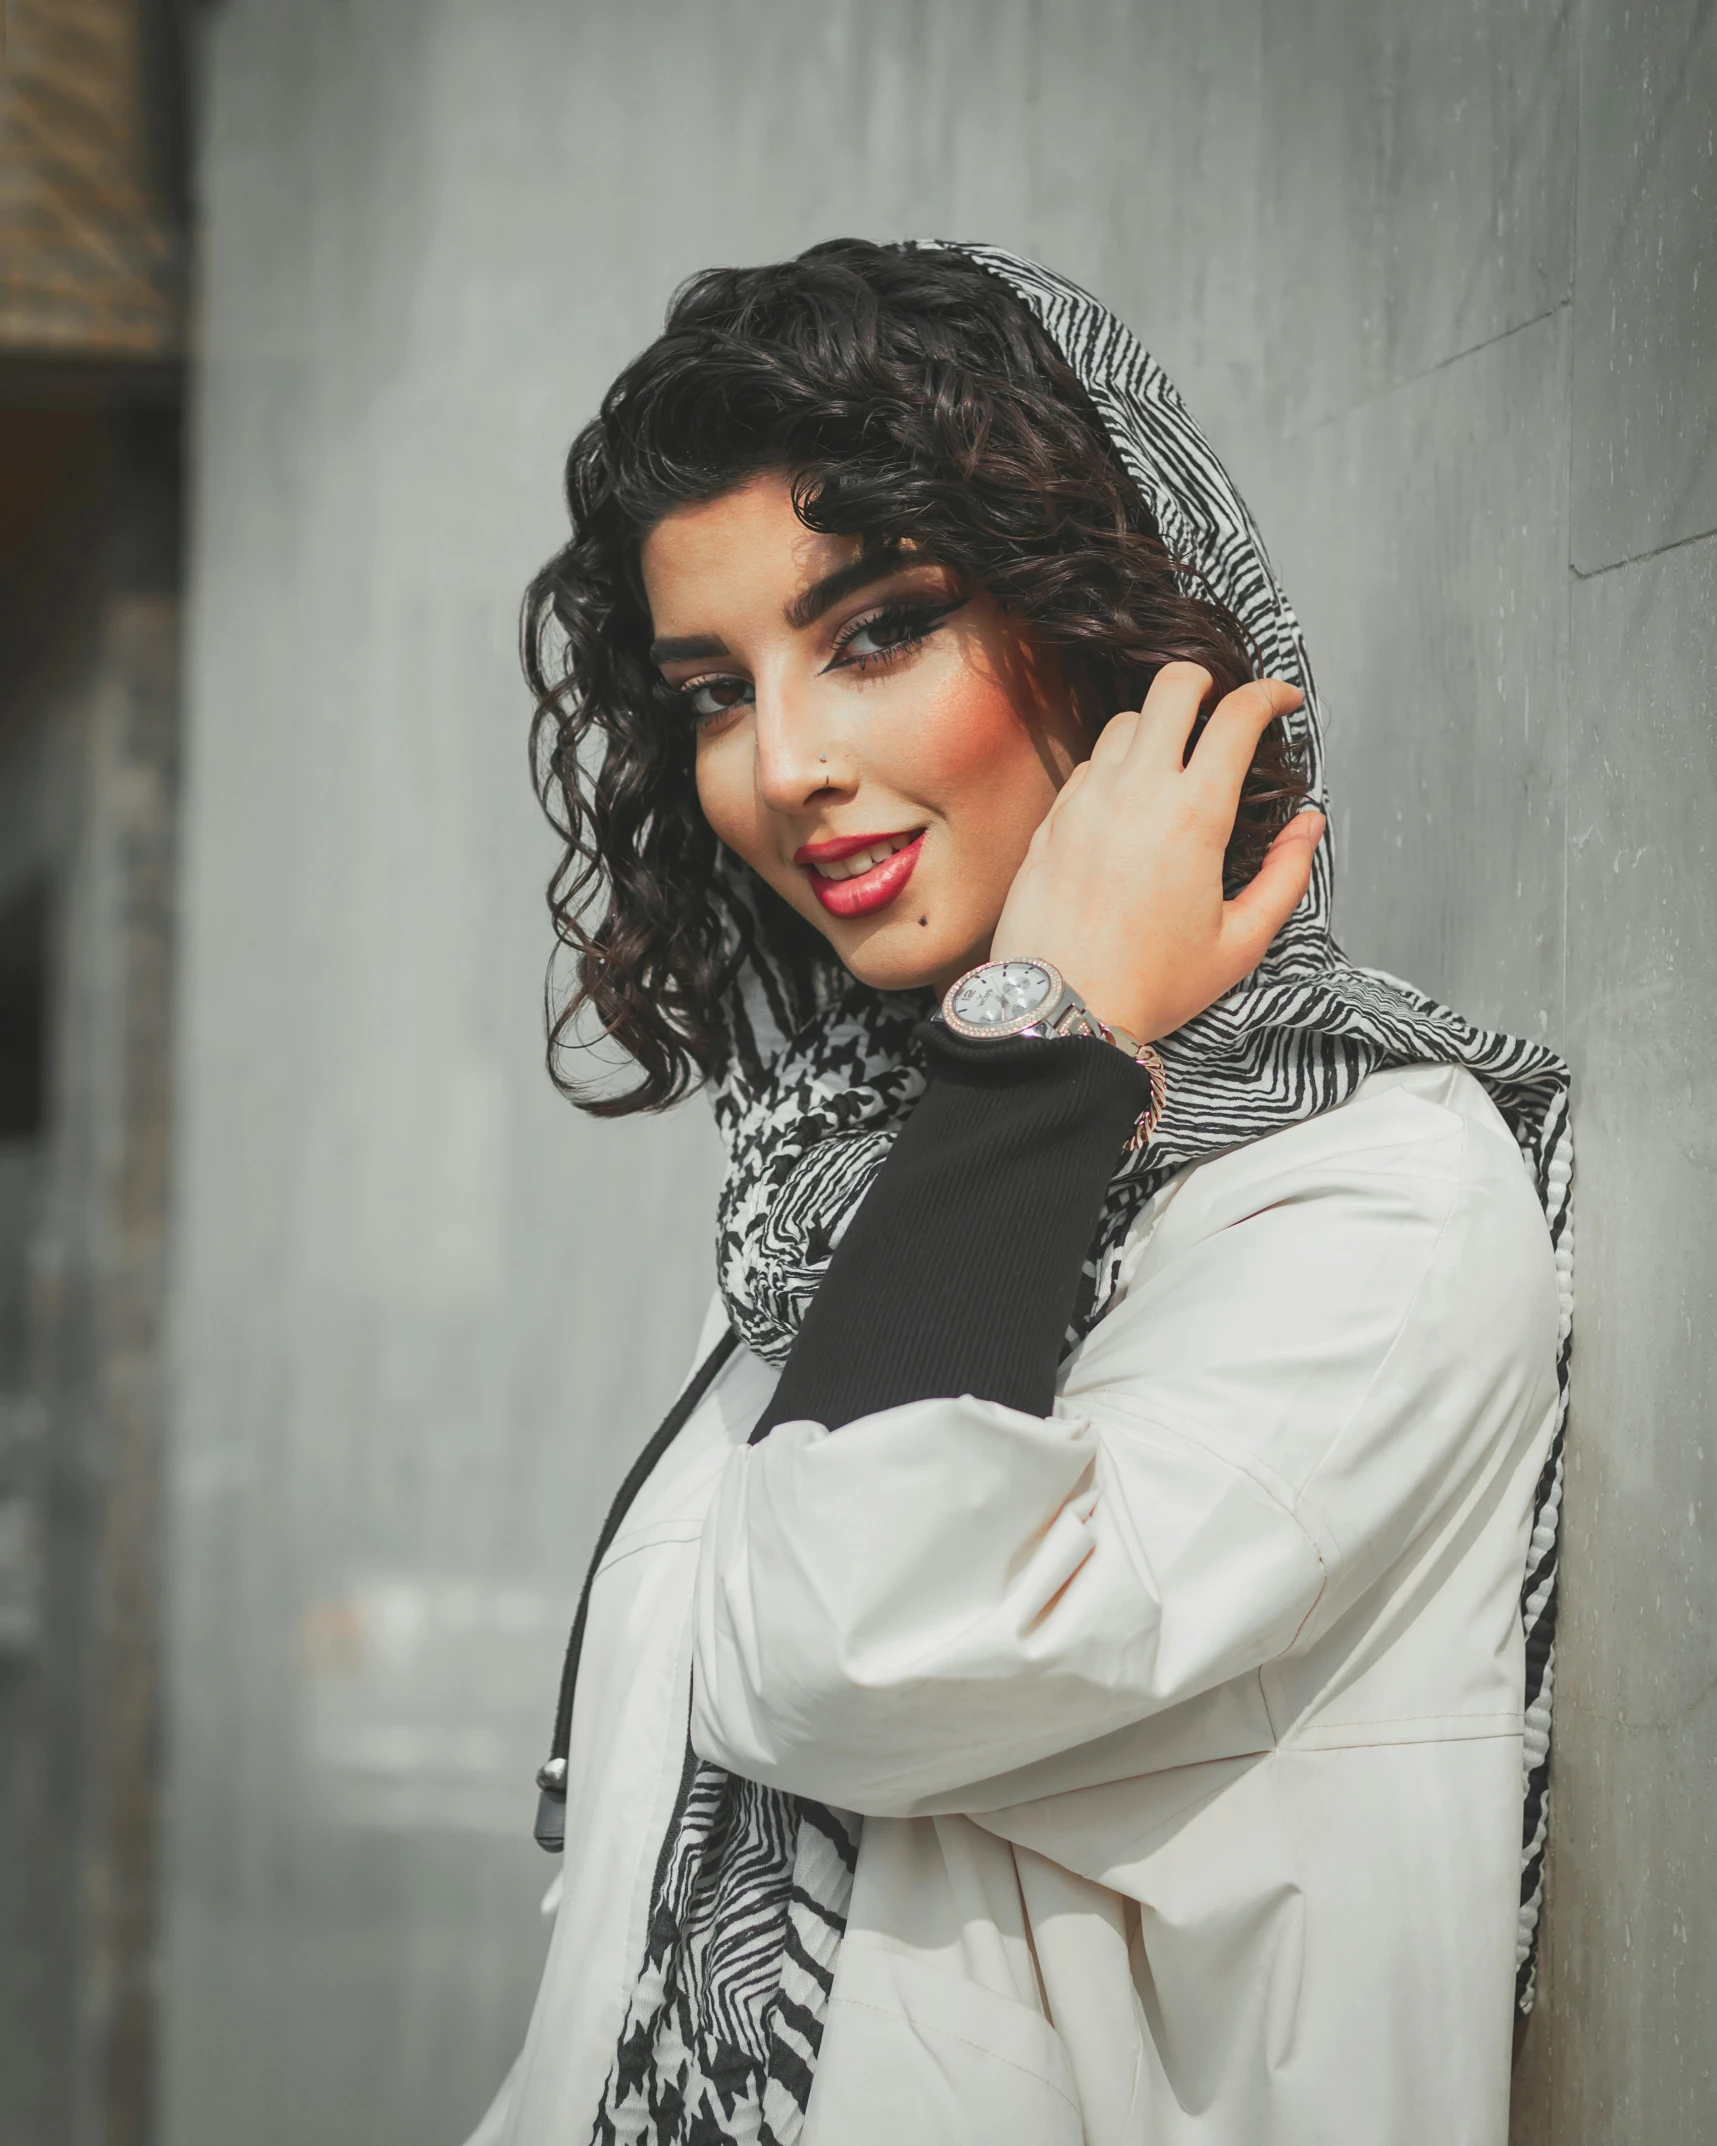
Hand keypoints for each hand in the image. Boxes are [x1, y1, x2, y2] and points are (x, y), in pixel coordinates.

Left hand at [990, 663, 1324, 1042]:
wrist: (1060, 1010)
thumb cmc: (1150, 987)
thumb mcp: (1240, 943)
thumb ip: (1287, 877)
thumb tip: (1310, 826)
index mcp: (1195, 815)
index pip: (1238, 715)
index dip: (1270, 694)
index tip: (1283, 700)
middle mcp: (1137, 792)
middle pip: (1172, 685)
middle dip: (1206, 680)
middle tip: (1222, 709)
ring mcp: (1087, 800)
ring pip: (1125, 721)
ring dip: (1158, 724)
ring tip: (1176, 758)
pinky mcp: (1052, 819)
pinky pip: (1088, 766)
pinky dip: (1116, 765)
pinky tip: (1130, 801)